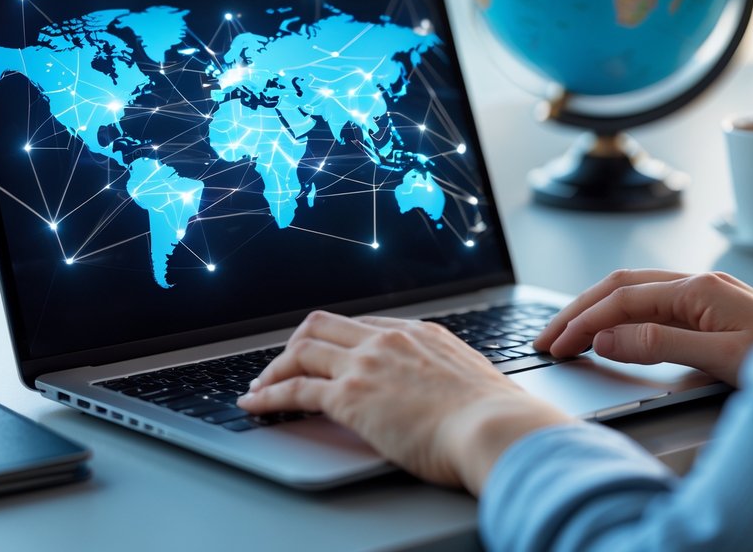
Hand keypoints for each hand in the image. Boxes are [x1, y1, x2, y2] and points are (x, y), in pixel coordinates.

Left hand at [238, 311, 574, 491]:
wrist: (495, 427)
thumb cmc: (497, 417)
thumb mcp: (475, 382)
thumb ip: (451, 379)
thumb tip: (455, 397)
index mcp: (421, 333)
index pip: (364, 326)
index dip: (337, 341)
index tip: (326, 355)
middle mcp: (389, 339)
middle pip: (323, 326)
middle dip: (297, 344)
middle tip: (283, 364)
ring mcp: (366, 364)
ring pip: (302, 350)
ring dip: (274, 368)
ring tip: (260, 387)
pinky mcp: (350, 396)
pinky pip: (294, 389)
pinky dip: (268, 395)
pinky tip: (255, 405)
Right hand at [535, 270, 752, 386]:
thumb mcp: (722, 358)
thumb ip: (660, 345)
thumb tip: (605, 337)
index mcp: (698, 288)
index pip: (621, 299)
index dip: (583, 321)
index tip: (556, 344)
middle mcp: (699, 284)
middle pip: (620, 288)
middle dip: (578, 311)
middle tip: (546, 338)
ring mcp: (707, 295)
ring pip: (634, 294)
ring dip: (597, 312)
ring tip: (567, 334)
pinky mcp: (713, 311)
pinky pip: (653, 307)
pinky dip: (621, 318)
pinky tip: (611, 333)